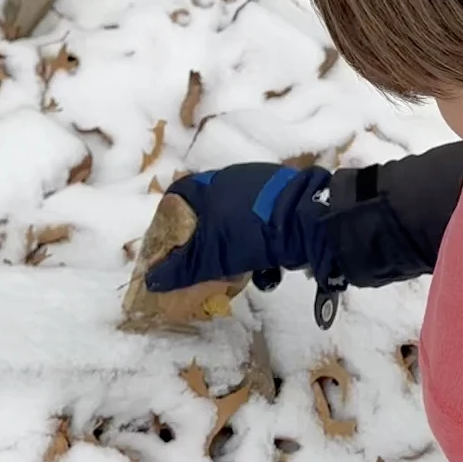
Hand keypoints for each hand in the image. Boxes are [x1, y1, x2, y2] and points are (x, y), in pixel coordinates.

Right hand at [145, 164, 344, 323]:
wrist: (311, 219)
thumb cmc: (252, 230)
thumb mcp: (213, 254)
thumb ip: (182, 268)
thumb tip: (151, 280)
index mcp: (211, 183)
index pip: (179, 195)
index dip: (170, 221)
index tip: (169, 248)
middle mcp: (235, 181)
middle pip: (210, 215)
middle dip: (209, 246)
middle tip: (207, 268)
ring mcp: (263, 192)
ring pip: (240, 227)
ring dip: (239, 254)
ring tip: (246, 275)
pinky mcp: (286, 206)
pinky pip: (266, 231)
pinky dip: (265, 252)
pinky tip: (272, 272)